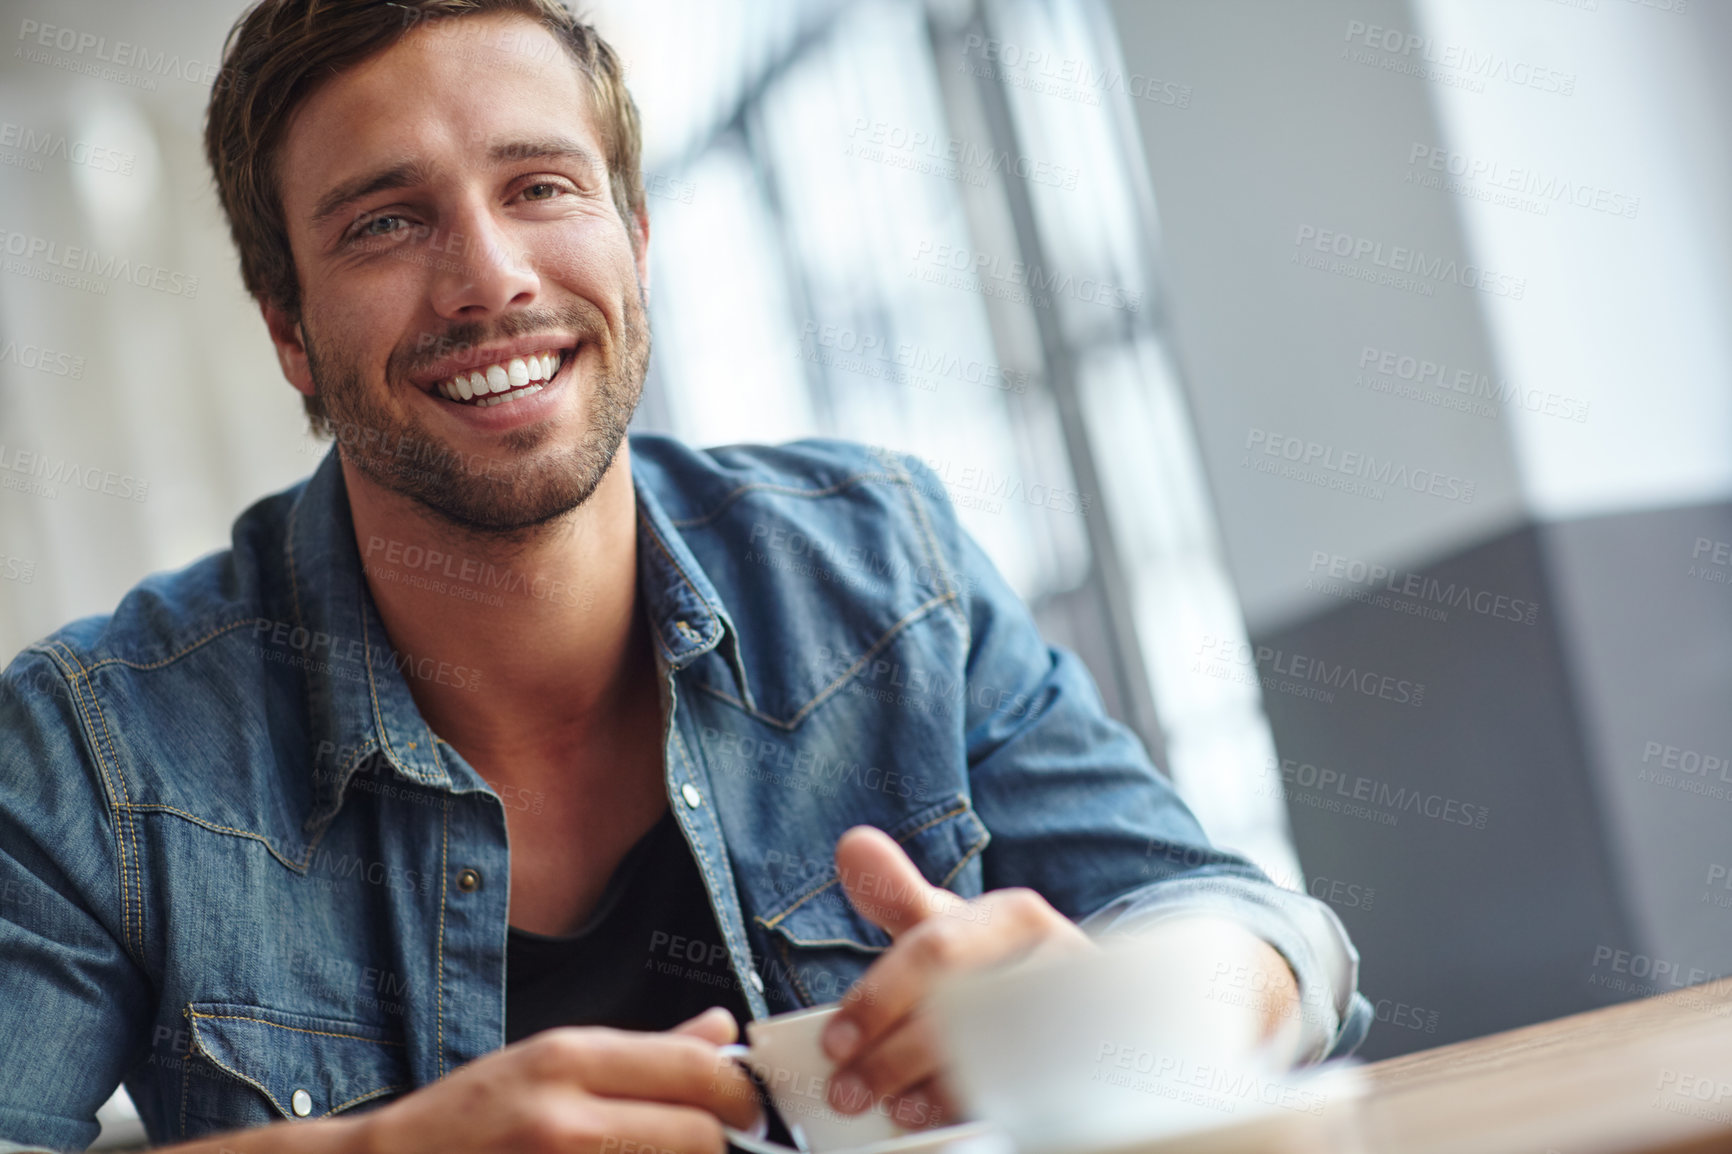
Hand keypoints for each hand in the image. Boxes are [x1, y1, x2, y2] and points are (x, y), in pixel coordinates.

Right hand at [355, 1007, 761, 1153]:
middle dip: (716, 1142)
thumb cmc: (467, 1121)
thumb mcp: (548, 1060)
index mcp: (567, 1059)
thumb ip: (645, 1048)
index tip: (748, 1104)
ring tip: (656, 1149)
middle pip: (698, 1135)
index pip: (695, 1069)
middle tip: (712, 1142)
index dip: (738, 1091)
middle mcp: (564, 1119)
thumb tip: (720, 1028)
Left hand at [818, 827, 1090, 1128]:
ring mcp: (1079, 1019)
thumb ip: (897, 893)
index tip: (834, 1042)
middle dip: (893, 1057)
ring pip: (993, 1062)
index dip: (878, 999)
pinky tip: (932, 1118)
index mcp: (1018, 918)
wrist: (1076, 1007)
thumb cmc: (996, 964)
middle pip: (963, 1013)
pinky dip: (968, 1112)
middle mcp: (1056, 962)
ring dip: (927, 1092)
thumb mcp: (949, 924)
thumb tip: (852, 844)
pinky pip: (1024, 1098)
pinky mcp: (1085, 1071)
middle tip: (847, 1090)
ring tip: (889, 1107)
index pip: (938, 951)